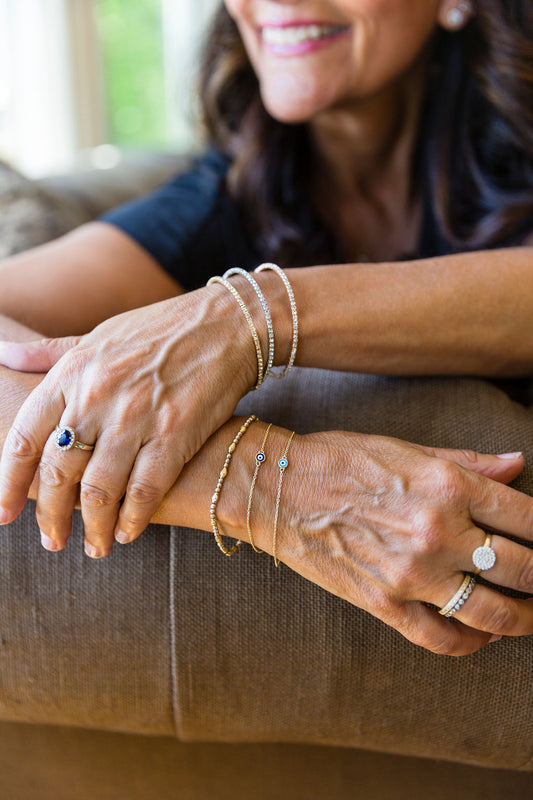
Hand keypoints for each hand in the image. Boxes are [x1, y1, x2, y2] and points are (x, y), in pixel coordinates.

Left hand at [0, 285, 258, 556]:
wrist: (224, 324)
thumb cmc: (159, 329)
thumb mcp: (96, 334)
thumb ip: (49, 352)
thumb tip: (4, 355)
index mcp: (72, 372)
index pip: (23, 439)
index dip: (7, 484)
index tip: (3, 513)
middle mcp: (97, 396)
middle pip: (57, 473)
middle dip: (50, 517)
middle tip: (52, 541)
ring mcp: (136, 416)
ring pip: (99, 491)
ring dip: (93, 529)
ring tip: (94, 547)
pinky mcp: (175, 433)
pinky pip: (144, 490)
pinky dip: (133, 519)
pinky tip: (128, 533)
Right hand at [249, 431, 532, 654]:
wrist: (277, 490)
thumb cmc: (341, 460)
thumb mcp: (408, 449)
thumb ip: (467, 462)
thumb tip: (516, 464)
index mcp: (447, 485)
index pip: (527, 518)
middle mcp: (437, 531)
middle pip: (522, 568)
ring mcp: (411, 574)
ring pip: (493, 612)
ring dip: (523, 619)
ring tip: (529, 615)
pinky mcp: (385, 604)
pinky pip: (443, 639)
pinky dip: (472, 643)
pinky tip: (484, 634)